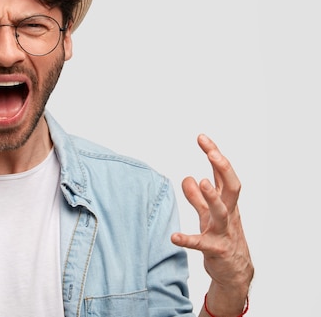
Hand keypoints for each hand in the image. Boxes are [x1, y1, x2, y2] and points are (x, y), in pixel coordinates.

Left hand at [171, 134, 252, 312]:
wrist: (235, 273)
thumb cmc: (222, 239)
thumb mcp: (208, 216)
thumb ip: (198, 198)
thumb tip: (188, 178)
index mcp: (227, 203)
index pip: (223, 174)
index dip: (214, 155)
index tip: (201, 137)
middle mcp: (229, 213)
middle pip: (232, 187)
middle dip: (223, 168)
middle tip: (212, 153)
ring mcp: (224, 231)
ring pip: (222, 211)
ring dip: (212, 197)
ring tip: (202, 183)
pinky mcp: (217, 250)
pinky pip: (202, 243)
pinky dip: (188, 239)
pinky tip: (174, 237)